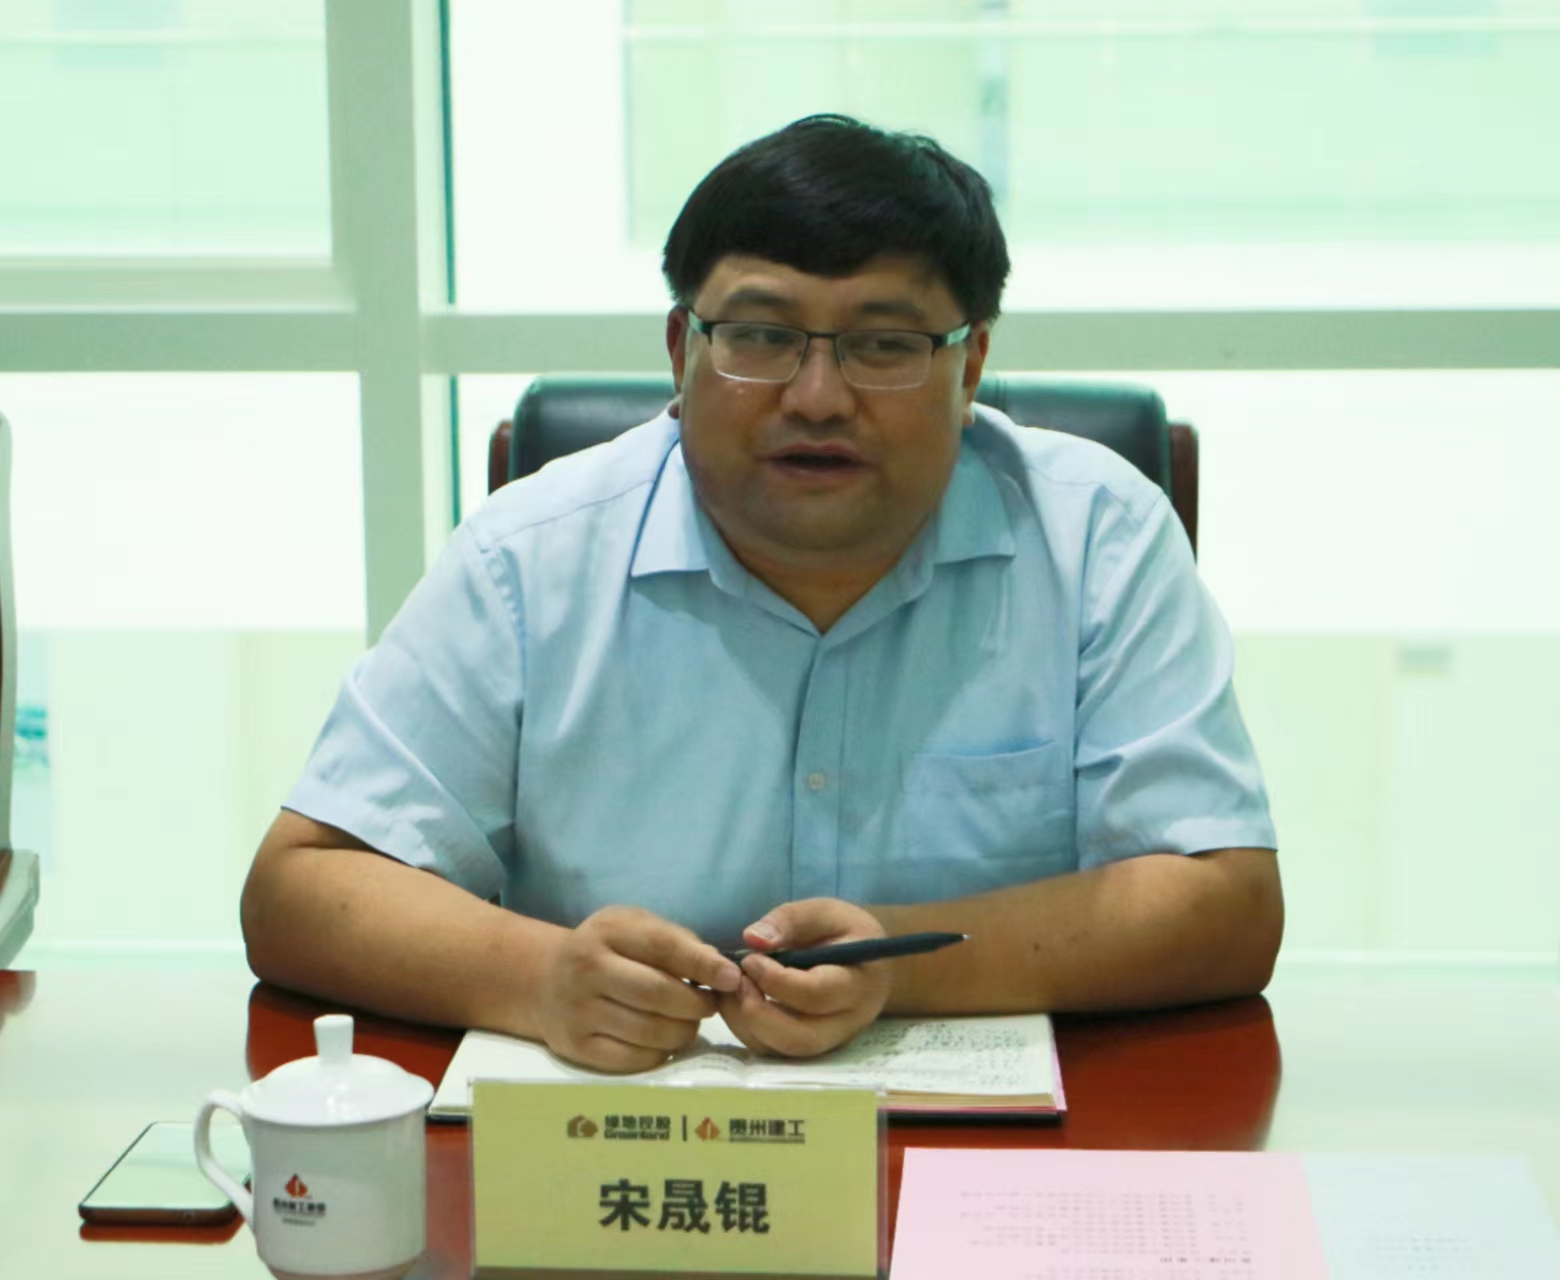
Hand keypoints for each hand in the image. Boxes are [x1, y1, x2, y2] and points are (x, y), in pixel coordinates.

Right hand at [535, 905, 740, 1072]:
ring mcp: (577, 1009)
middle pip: (657, 994)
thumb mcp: (635, 928)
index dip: (702, 964)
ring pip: (649, 1031)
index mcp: (607, 931)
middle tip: (710, 1006)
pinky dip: (659, 1053)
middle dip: (696, 1004)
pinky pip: (632, 1059)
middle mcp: (587, 968)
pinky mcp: (575, 1045)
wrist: (545, 980)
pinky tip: (664, 1041)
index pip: (662, 946)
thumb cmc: (608, 951)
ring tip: (689, 1023)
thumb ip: (679, 943)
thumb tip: (722, 972)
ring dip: (683, 1031)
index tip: (731, 978)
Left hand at [718, 898, 890, 1057]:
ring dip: (747, 1024)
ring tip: (733, 990)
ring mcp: (830, 1041)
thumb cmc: (845, 933)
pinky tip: (738, 1002)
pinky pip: (775, 1052)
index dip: (775, 980)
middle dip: (758, 1013)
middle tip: (737, 982)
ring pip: (784, 1051)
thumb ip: (789, 920)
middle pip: (801, 1038)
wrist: (867, 964)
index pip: (815, 995)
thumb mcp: (824, 912)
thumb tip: (752, 939)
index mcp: (857, 983)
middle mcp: (848, 1022)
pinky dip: (748, 1031)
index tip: (750, 959)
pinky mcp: (810, 1048)